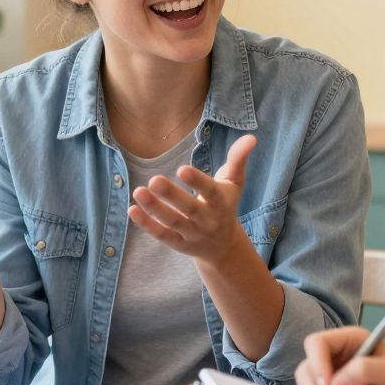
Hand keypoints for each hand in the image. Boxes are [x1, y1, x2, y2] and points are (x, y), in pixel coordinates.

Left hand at [128, 133, 256, 264]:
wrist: (224, 247)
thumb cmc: (226, 205)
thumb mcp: (234, 183)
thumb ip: (238, 160)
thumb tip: (251, 137)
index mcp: (221, 203)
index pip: (211, 192)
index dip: (197, 182)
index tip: (182, 169)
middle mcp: (207, 221)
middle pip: (189, 209)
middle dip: (172, 196)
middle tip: (154, 180)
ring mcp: (192, 234)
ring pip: (173, 222)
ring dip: (154, 208)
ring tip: (138, 191)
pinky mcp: (179, 245)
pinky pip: (162, 235)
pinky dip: (147, 225)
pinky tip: (132, 209)